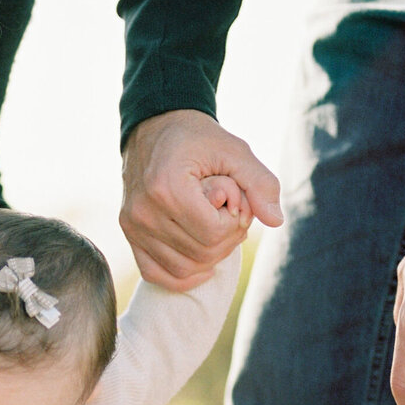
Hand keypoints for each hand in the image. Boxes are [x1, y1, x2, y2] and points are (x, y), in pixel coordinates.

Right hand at [122, 109, 282, 290]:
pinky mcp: (129, 235)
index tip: (234, 198)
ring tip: (213, 226)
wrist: (155, 128)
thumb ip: (260, 183)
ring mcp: (132, 226)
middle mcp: (144, 211)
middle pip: (201, 254)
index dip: (235, 222)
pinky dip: (183, 275)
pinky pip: (157, 274)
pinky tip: (200, 260)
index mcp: (167, 187)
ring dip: (209, 256)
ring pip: (183, 269)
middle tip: (228, 213)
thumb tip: (276, 221)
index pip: (213, 233)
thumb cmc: (198, 139)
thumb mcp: (235, 151)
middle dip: (226, 238)